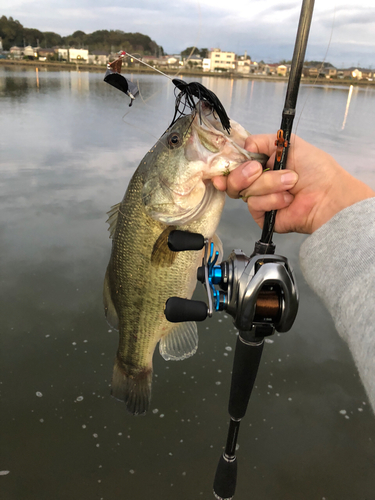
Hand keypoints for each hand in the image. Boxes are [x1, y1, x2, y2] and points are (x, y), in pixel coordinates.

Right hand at [213, 134, 374, 233]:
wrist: (327, 195)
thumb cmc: (316, 169)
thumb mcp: (289, 143)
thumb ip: (262, 140)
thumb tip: (244, 146)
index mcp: (262, 164)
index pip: (235, 164)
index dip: (226, 165)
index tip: (221, 165)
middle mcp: (258, 182)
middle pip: (232, 179)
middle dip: (244, 173)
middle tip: (259, 170)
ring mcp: (260, 199)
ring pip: (244, 191)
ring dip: (268, 184)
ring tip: (290, 183)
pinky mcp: (263, 216)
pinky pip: (254, 205)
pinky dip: (272, 200)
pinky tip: (287, 199)